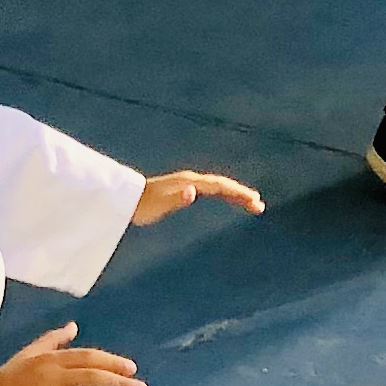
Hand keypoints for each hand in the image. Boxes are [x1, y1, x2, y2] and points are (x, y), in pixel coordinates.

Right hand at [0, 321, 144, 385]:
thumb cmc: (5, 378)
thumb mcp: (30, 353)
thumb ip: (53, 340)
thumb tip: (74, 326)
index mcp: (51, 360)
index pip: (88, 357)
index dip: (112, 362)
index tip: (131, 369)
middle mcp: (53, 376)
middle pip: (93, 377)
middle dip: (120, 384)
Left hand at [132, 168, 266, 225]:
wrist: (126, 200)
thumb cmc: (141, 206)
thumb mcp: (158, 205)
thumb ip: (176, 199)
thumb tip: (194, 191)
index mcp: (189, 182)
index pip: (219, 186)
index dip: (237, 192)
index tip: (253, 201)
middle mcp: (191, 180)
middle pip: (222, 185)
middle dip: (241, 193)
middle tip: (259, 205)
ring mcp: (189, 183)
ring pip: (218, 187)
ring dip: (236, 194)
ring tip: (252, 203)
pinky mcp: (185, 189)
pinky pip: (211, 190)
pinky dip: (225, 194)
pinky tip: (230, 199)